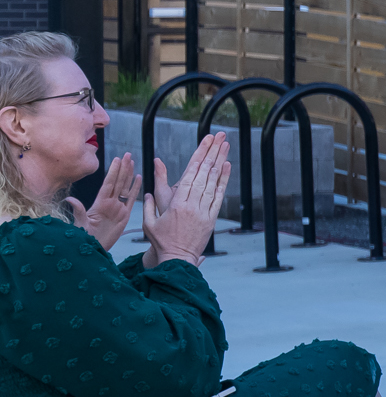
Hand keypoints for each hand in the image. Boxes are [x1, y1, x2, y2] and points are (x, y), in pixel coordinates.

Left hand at [66, 153, 138, 250]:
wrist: (93, 249)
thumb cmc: (85, 238)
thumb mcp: (80, 225)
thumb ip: (78, 211)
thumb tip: (70, 199)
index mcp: (100, 203)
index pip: (108, 184)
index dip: (113, 172)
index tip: (117, 159)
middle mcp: (109, 203)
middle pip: (118, 182)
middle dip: (123, 168)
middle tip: (128, 155)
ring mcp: (117, 208)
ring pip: (125, 188)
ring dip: (129, 175)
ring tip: (133, 162)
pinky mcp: (124, 215)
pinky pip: (130, 199)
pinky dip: (135, 189)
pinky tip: (138, 179)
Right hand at [145, 134, 230, 266]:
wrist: (177, 259)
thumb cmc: (161, 241)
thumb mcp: (149, 222)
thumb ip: (149, 204)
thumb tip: (147, 190)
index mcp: (176, 203)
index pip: (190, 174)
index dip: (199, 155)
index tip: (205, 141)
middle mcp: (192, 205)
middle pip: (203, 173)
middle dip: (211, 152)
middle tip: (218, 136)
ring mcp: (203, 211)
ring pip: (212, 182)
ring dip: (219, 162)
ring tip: (224, 145)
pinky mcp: (211, 218)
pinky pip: (218, 197)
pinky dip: (223, 181)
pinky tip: (227, 166)